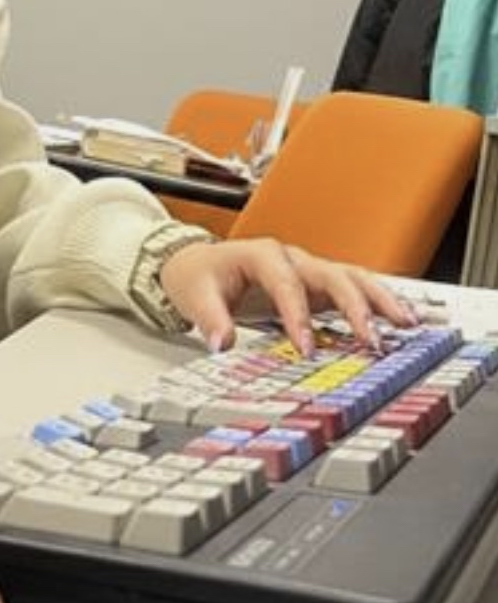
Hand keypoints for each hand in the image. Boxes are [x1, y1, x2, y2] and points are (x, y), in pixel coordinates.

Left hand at [159, 237, 418, 354]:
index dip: (298, 315)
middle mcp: (293, 258)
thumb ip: (210, 319)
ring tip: (407, 324)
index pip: (287, 283)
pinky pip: (354, 290)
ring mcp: (310, 270)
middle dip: (355, 307)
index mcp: (263, 255)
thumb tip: (222, 343)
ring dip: (380, 300)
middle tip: (371, 340)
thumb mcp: (195, 294)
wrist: (200, 265)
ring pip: (353, 278)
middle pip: (333, 275)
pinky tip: (402, 321)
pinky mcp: (319, 286)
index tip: (306, 347)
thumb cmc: (200, 276)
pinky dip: (378, 303)